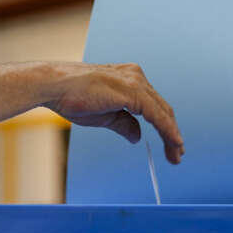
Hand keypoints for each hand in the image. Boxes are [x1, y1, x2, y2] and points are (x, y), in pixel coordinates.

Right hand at [44, 62, 183, 163]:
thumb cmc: (73, 98)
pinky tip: (173, 142)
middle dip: (172, 134)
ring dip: (172, 135)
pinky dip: (167, 130)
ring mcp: (135, 82)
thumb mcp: (105, 116)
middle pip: (162, 109)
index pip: (154, 107)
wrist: (54, 86)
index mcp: (130, 80)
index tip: (171, 145)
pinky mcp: (132, 91)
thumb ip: (124, 124)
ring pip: (163, 112)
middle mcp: (136, 77)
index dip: (165, 127)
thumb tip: (138, 137)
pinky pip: (156, 114)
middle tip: (178, 155)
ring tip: (176, 155)